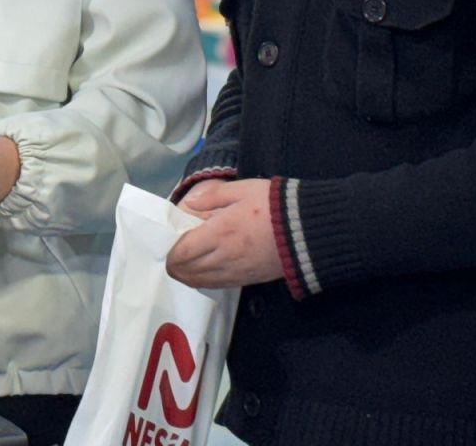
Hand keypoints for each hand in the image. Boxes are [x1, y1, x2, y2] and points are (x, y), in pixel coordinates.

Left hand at [167, 179, 282, 288]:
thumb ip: (212, 196)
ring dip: (187, 275)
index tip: (167, 243)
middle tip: (171, 254)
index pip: (183, 251)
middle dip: (174, 265)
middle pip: (187, 271)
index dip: (170, 251)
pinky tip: (204, 270)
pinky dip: (204, 280)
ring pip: (200, 282)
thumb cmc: (273, 204)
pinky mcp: (248, 281)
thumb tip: (189, 204)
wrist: (308, 230)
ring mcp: (236, 272)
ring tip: (184, 263)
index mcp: (220, 232)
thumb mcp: (242, 189)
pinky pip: (217, 285)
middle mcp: (224, 257)